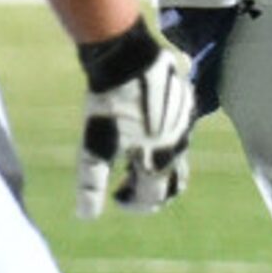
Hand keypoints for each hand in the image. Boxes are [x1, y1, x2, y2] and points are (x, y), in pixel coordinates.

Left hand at [77, 24, 195, 217]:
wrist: (126, 56)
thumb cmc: (107, 104)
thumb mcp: (94, 147)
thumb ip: (92, 183)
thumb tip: (85, 216)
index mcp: (158, 161)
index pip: (153, 197)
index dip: (134, 204)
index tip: (116, 197)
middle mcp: (179, 146)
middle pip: (173, 181)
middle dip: (152, 190)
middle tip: (128, 184)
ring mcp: (185, 123)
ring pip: (177, 155)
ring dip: (157, 164)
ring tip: (131, 157)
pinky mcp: (186, 103)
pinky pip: (180, 130)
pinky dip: (164, 140)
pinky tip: (143, 129)